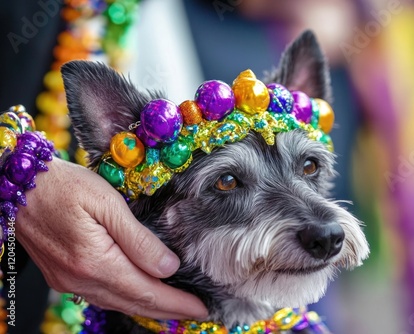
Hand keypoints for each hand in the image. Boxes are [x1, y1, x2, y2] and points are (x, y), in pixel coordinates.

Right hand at [16, 157, 207, 319]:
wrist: (19, 184)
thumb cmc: (63, 186)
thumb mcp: (107, 203)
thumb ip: (138, 239)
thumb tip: (169, 267)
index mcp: (95, 262)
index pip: (146, 291)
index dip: (176, 302)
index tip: (201, 307)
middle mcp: (80, 280)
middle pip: (134, 302)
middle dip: (168, 309)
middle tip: (196, 311)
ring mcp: (68, 281)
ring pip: (117, 303)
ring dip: (148, 307)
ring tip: (174, 307)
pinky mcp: (62, 276)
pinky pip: (101, 296)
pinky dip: (126, 299)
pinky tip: (138, 296)